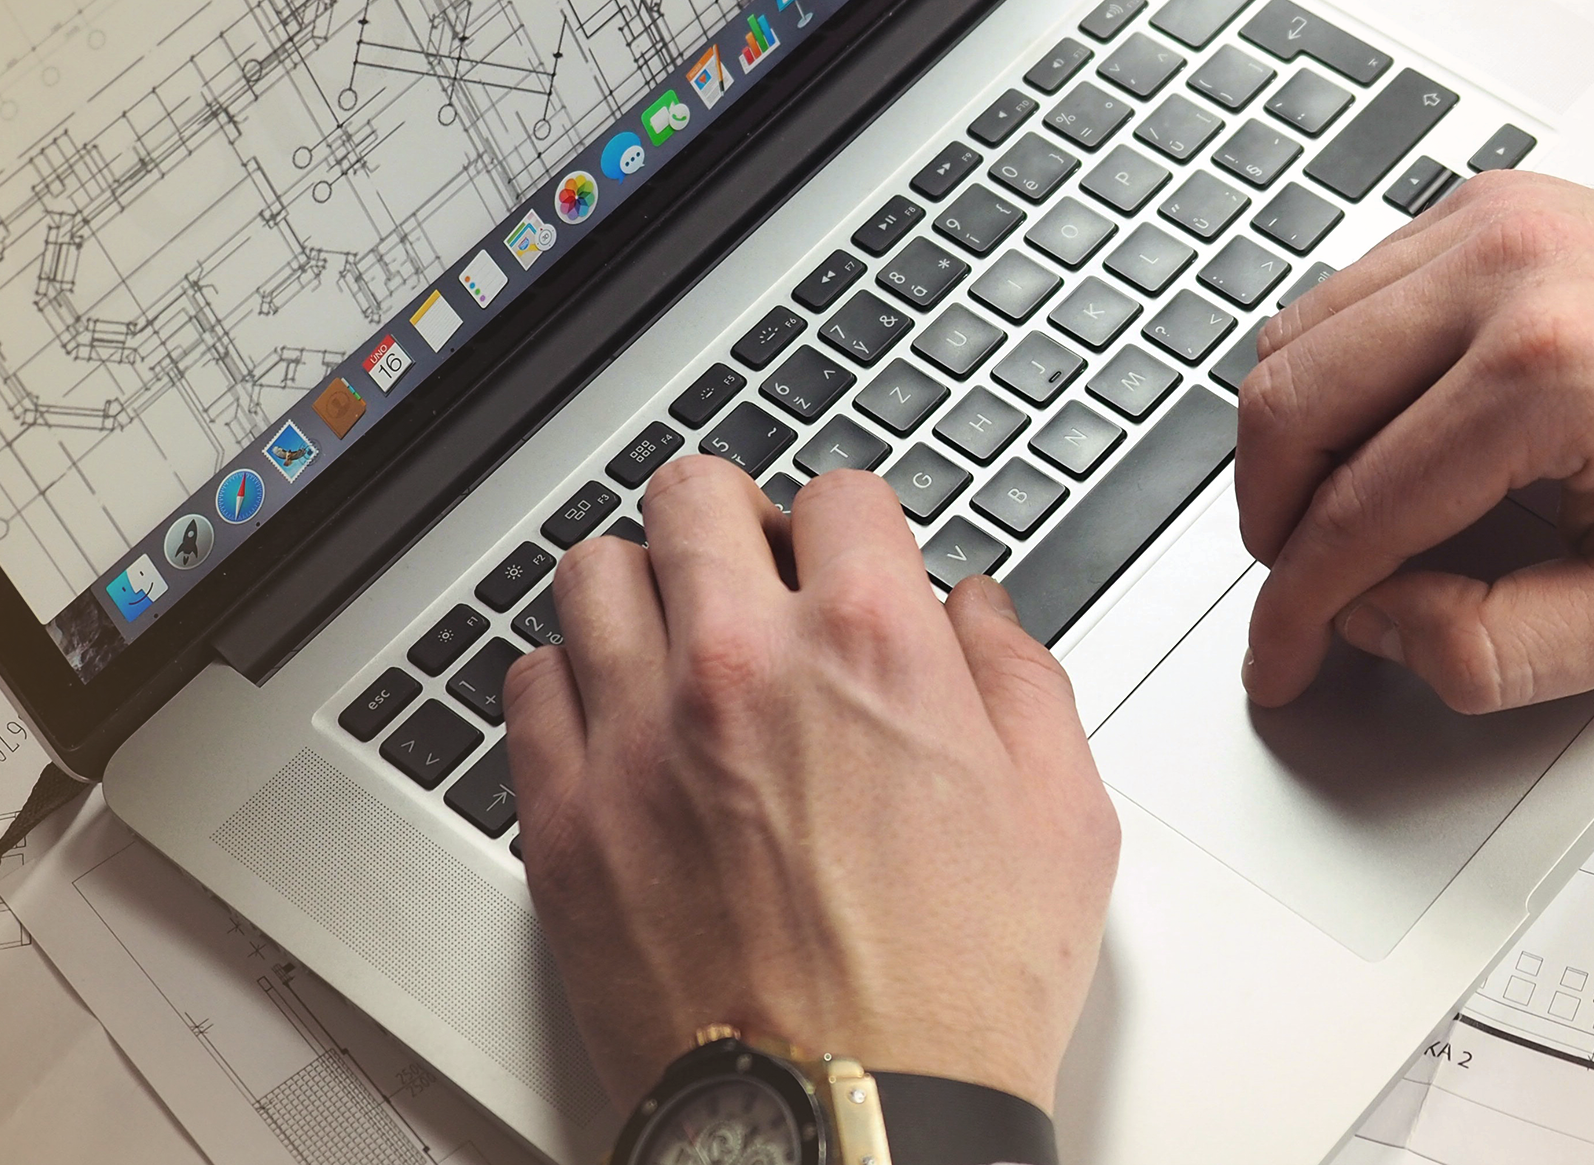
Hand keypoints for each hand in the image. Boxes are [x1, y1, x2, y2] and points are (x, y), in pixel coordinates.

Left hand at [503, 459, 1118, 1111]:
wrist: (852, 1125)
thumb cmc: (957, 995)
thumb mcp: (1065, 816)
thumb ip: (1021, 679)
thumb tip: (978, 614)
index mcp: (870, 646)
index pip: (839, 493)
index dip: (855, 522)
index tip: (851, 555)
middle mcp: (739, 667)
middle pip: (692, 496)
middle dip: (733, 518)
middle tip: (753, 566)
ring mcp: (637, 739)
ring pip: (593, 574)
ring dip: (641, 585)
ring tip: (674, 632)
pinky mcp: (567, 821)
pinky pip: (529, 688)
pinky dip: (570, 680)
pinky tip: (614, 712)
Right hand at [1235, 171, 1593, 712]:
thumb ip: (1500, 649)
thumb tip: (1378, 623)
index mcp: (1549, 374)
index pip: (1357, 512)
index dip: (1296, 609)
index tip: (1281, 659)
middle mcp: (1505, 271)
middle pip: (1289, 406)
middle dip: (1268, 521)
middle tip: (1296, 590)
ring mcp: (1491, 221)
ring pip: (1296, 336)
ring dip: (1288, 442)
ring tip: (1330, 518)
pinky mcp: (1490, 202)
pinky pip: (1349, 286)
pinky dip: (1332, 367)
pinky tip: (1375, 430)